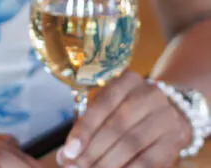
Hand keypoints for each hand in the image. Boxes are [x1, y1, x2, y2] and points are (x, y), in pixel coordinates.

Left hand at [58, 72, 190, 167]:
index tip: (68, 151)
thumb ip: (89, 125)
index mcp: (127, 80)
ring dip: (107, 163)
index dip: (84, 129)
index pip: (103, 104)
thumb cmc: (129, 109)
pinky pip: (149, 161)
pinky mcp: (174, 140)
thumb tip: (65, 154)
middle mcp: (149, 95)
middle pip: (116, 126)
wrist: (173, 112)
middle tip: (75, 166)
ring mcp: (165, 117)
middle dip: (92, 151)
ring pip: (132, 144)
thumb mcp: (111, 106)